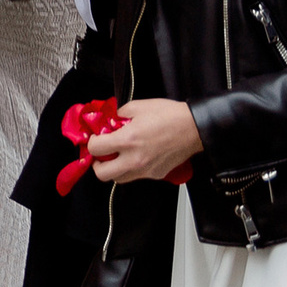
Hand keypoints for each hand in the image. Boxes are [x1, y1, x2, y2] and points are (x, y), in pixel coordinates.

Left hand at [85, 98, 202, 182]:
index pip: (96, 149)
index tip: (95, 138)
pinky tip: (137, 156)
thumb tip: (111, 121)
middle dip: (97, 164)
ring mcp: (146, 170)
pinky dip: (132, 169)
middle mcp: (135, 159)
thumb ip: (119, 115)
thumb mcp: (137, 106)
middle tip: (101, 154)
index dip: (91, 142)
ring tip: (118, 156)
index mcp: (128, 141)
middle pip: (102, 174)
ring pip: (119, 179)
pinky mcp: (157, 174)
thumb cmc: (170, 116)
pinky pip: (137, 176)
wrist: (195, 127)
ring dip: (114, 169)